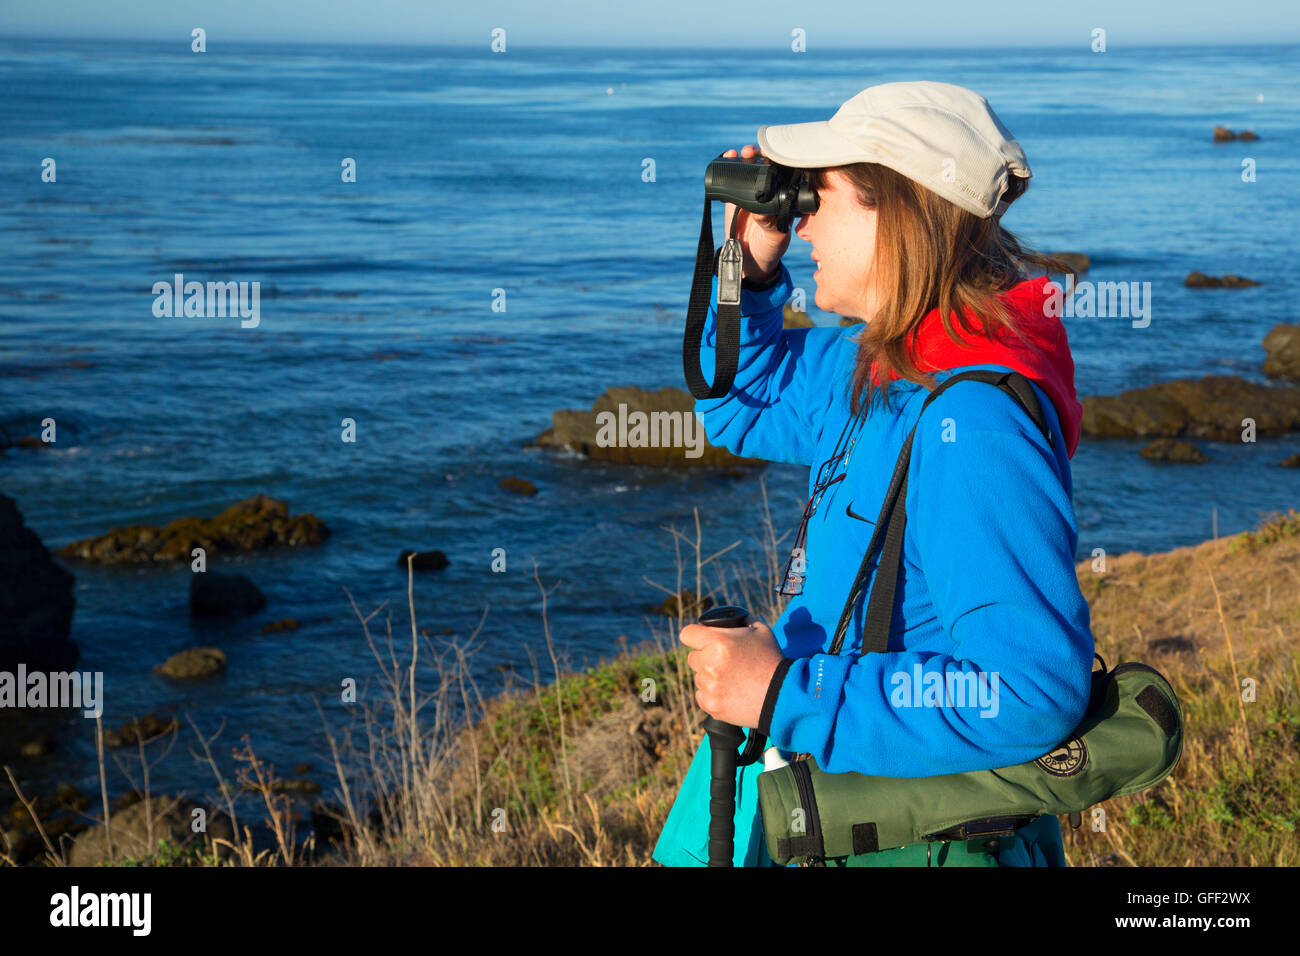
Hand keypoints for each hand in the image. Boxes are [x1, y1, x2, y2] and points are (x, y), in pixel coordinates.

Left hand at [680, 617, 783, 727]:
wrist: (782, 694)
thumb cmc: (772, 660)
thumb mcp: (760, 631)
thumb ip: (741, 622)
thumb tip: (729, 620)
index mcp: (718, 642)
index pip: (687, 634)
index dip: (694, 636)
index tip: (698, 640)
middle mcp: (709, 663)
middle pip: (693, 658)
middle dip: (705, 658)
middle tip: (725, 662)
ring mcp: (709, 686)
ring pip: (698, 678)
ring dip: (710, 677)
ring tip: (733, 679)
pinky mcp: (711, 705)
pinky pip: (701, 696)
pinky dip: (712, 694)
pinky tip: (730, 692)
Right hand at [721, 145, 792, 281]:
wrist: (751, 261)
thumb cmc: (770, 248)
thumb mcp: (775, 236)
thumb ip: (769, 223)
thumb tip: (757, 208)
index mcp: (782, 197)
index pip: (782, 174)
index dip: (778, 161)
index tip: (773, 154)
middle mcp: (767, 192)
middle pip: (764, 166)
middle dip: (759, 154)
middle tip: (753, 152)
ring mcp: (749, 194)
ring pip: (748, 169)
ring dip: (744, 157)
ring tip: (739, 153)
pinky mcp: (733, 200)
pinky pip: (730, 181)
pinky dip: (728, 167)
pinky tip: (727, 157)